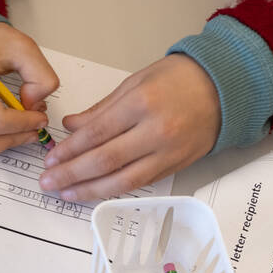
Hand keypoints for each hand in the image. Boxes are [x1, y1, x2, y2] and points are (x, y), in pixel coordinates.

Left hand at [40, 55, 217, 201]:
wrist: (224, 88)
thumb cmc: (178, 79)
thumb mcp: (135, 82)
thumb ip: (101, 109)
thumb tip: (71, 126)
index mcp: (142, 103)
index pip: (97, 133)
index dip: (70, 149)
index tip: (50, 158)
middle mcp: (156, 131)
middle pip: (106, 160)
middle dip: (72, 173)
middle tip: (48, 181)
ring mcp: (168, 152)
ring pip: (123, 180)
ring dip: (90, 189)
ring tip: (66, 193)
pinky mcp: (176, 166)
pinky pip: (141, 183)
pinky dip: (115, 190)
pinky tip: (96, 192)